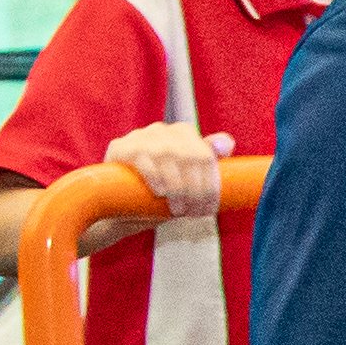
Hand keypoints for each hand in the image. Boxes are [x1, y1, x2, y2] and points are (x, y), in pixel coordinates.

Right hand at [106, 118, 236, 220]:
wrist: (119, 202)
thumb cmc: (161, 191)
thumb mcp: (188, 179)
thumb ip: (208, 160)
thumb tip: (226, 143)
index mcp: (184, 134)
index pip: (206, 156)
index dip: (211, 184)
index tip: (210, 209)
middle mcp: (163, 130)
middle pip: (190, 157)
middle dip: (197, 190)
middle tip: (195, 213)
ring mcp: (141, 136)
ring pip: (168, 157)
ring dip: (178, 188)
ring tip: (179, 210)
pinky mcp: (120, 147)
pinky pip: (143, 159)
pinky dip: (156, 177)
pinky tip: (160, 193)